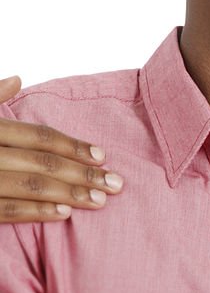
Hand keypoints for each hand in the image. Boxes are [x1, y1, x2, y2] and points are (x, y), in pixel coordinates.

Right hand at [0, 79, 122, 221]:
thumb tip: (18, 78)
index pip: (37, 136)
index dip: (72, 145)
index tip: (102, 155)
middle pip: (41, 161)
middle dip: (82, 173)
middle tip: (115, 183)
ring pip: (29, 186)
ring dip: (69, 194)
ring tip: (99, 200)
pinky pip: (5, 211)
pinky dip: (36, 212)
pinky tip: (64, 213)